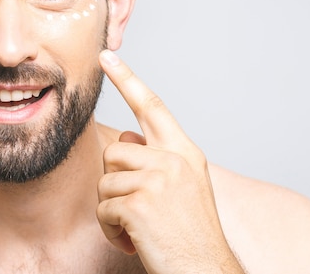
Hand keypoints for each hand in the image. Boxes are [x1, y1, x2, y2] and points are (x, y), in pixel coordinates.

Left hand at [97, 50, 243, 272]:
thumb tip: (125, 136)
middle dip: (116, 181)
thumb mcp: (184, 187)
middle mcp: (173, 159)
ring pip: (105, 181)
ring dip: (113, 210)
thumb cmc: (190, 233)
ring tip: (139, 227)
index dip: (127, 79)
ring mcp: (157, 179)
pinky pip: (104, 209)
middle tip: (137, 209)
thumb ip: (156, 159)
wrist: (205, 270)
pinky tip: (134, 241)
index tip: (107, 56)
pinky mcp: (139, 203)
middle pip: (115, 150)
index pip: (151, 106)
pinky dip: (112, 230)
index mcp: (185, 152)